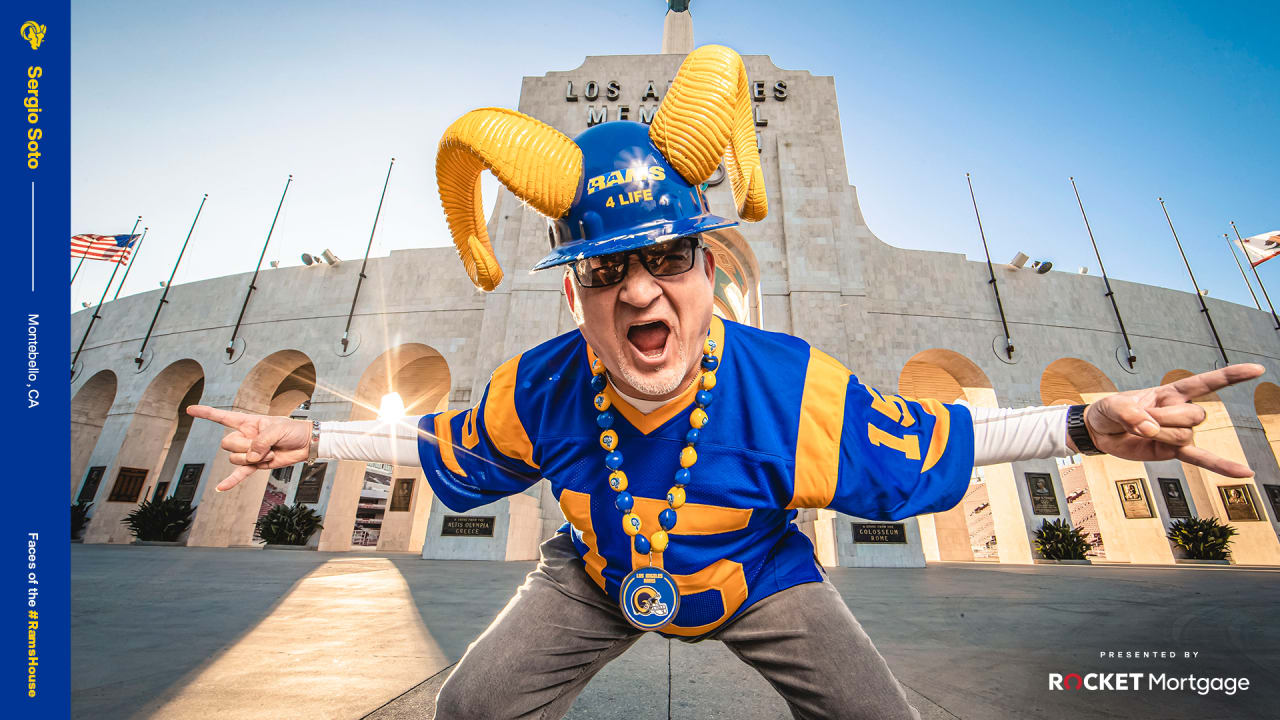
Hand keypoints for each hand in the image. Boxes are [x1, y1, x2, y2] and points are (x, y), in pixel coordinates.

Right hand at [186, 405, 312, 490]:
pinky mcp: (256, 465)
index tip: (190, 410)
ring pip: (235, 459)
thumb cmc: (293, 430)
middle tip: (265, 444)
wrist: (306, 444)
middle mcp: (245, 437)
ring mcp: (249, 452)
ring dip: (254, 458)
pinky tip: (220, 488)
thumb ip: (261, 441)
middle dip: (244, 446)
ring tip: (272, 452)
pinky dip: (231, 481)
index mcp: (248, 423)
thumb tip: (250, 457)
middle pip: (227, 443)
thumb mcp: (278, 429)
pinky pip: (240, 474)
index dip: (206, 413)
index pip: (223, 417)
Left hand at [1078, 363, 1264, 477]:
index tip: (1257, 369)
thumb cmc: (1110, 411)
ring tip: (1143, 432)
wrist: (1100, 431)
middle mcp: (1180, 411)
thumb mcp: (1113, 404)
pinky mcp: (1173, 452)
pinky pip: (1200, 459)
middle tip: (1143, 418)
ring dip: (1161, 435)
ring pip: (1185, 435)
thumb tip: (1151, 430)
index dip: (1230, 375)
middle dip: (1166, 418)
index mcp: (1170, 393)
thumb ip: (1129, 413)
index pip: (1205, 382)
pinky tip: (1244, 472)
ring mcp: (1179, 433)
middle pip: (1193, 415)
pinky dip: (1221, 466)